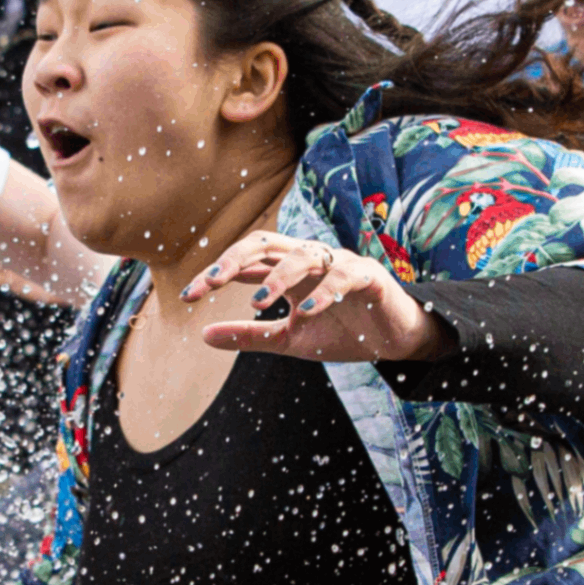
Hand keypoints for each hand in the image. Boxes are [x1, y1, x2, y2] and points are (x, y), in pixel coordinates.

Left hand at [184, 230, 455, 362]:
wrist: (395, 340)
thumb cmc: (343, 331)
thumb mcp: (289, 340)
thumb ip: (249, 336)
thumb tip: (203, 336)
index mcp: (289, 272)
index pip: (246, 263)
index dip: (216, 275)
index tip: (188, 297)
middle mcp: (311, 260)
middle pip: (267, 244)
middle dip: (236, 258)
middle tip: (212, 282)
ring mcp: (340, 264)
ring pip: (303, 255)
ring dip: (278, 277)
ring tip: (258, 303)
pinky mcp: (368, 276)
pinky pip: (343, 276)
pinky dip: (323, 293)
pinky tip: (307, 312)